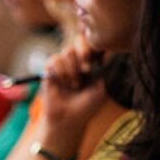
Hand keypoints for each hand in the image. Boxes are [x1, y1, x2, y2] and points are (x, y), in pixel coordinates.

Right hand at [40, 34, 108, 154]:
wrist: (68, 119)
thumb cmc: (87, 106)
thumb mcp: (102, 87)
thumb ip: (105, 69)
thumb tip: (109, 50)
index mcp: (92, 63)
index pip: (93, 43)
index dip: (94, 47)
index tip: (97, 60)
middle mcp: (78, 60)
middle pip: (79, 40)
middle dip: (84, 52)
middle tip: (87, 69)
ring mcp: (64, 64)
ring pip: (67, 51)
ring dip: (72, 69)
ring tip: (75, 85)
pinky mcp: (50, 69)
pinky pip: (54, 59)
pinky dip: (60, 71)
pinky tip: (63, 83)